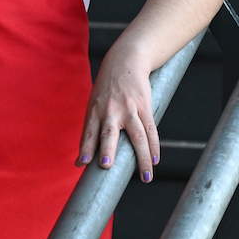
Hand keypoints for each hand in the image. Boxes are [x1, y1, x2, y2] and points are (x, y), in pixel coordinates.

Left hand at [78, 42, 159, 180]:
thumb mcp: (94, 105)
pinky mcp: (144, 106)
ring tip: (145, 177)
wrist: (125, 61)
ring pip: (137, 136)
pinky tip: (155, 159)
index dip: (85, 148)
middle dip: (108, 148)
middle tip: (106, 164)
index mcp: (95, 112)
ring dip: (142, 157)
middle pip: (109, 133)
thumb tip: (82, 161)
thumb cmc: (106, 89)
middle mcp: (110, 111)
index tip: (82, 163)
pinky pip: (151, 130)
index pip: (89, 133)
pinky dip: (154, 146)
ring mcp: (129, 109)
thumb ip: (91, 131)